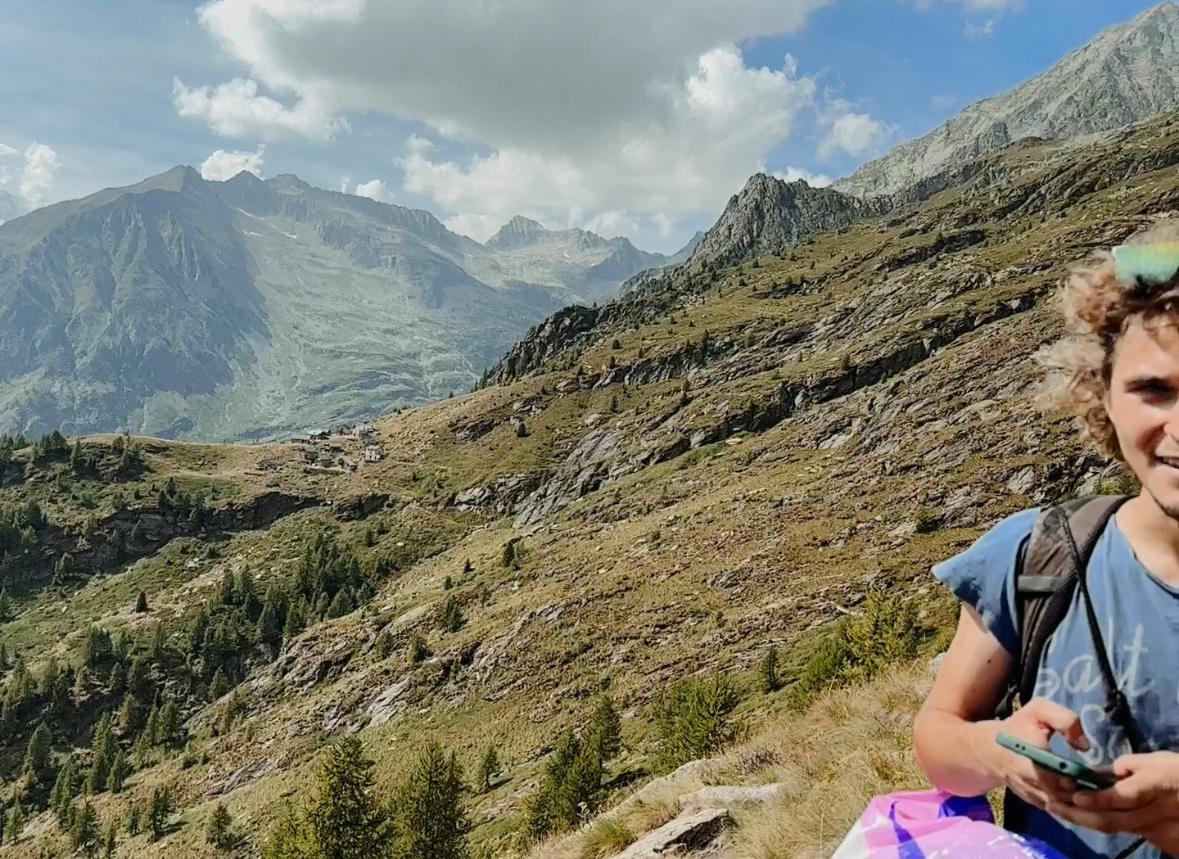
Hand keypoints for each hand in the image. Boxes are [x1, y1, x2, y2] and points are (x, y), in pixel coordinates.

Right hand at [982, 698, 1090, 810]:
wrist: (990, 751)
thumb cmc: (1019, 727)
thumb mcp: (1039, 710)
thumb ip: (1065, 720)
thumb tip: (1084, 746)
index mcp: (1030, 754)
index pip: (1054, 774)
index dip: (1072, 775)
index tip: (1084, 770)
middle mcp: (1030, 780)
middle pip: (1063, 794)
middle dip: (1082, 790)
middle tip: (1097, 782)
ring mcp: (1034, 795)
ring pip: (1064, 806)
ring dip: (1081, 800)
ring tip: (1094, 789)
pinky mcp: (1037, 804)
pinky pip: (1060, 810)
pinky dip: (1073, 805)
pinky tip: (1083, 794)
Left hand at [1047, 751, 1178, 852]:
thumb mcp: (1157, 761)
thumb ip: (1127, 767)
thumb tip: (1098, 773)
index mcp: (1156, 785)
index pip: (1124, 796)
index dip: (1098, 798)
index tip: (1074, 796)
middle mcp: (1154, 813)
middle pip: (1112, 820)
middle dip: (1078, 815)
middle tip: (1051, 805)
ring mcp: (1157, 830)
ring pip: (1115, 828)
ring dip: (1085, 820)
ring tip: (1059, 809)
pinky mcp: (1159, 840)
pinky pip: (1125, 831)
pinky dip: (1102, 823)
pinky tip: (1083, 815)